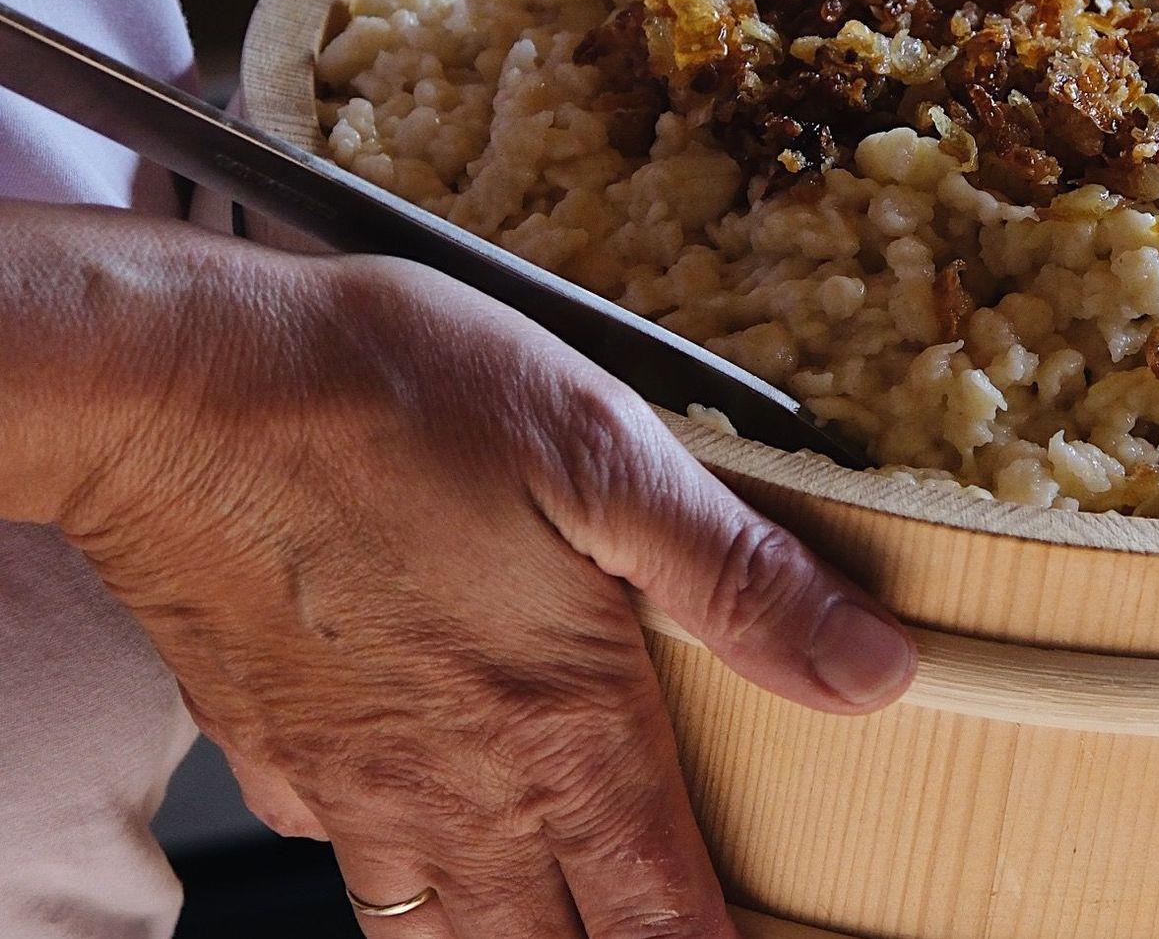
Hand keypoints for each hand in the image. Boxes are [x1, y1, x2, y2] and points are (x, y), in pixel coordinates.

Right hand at [29, 216, 912, 937]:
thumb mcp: (608, 461)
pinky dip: (405, 877)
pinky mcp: (270, 752)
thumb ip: (741, 582)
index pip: (661, 914)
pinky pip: (350, 861)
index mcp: (560, 727)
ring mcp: (349, 787)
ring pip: (441, 936)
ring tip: (557, 921)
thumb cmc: (388, 402)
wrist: (172, 388)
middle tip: (660, 930)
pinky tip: (425, 827)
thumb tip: (873, 670)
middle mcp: (453, 788)